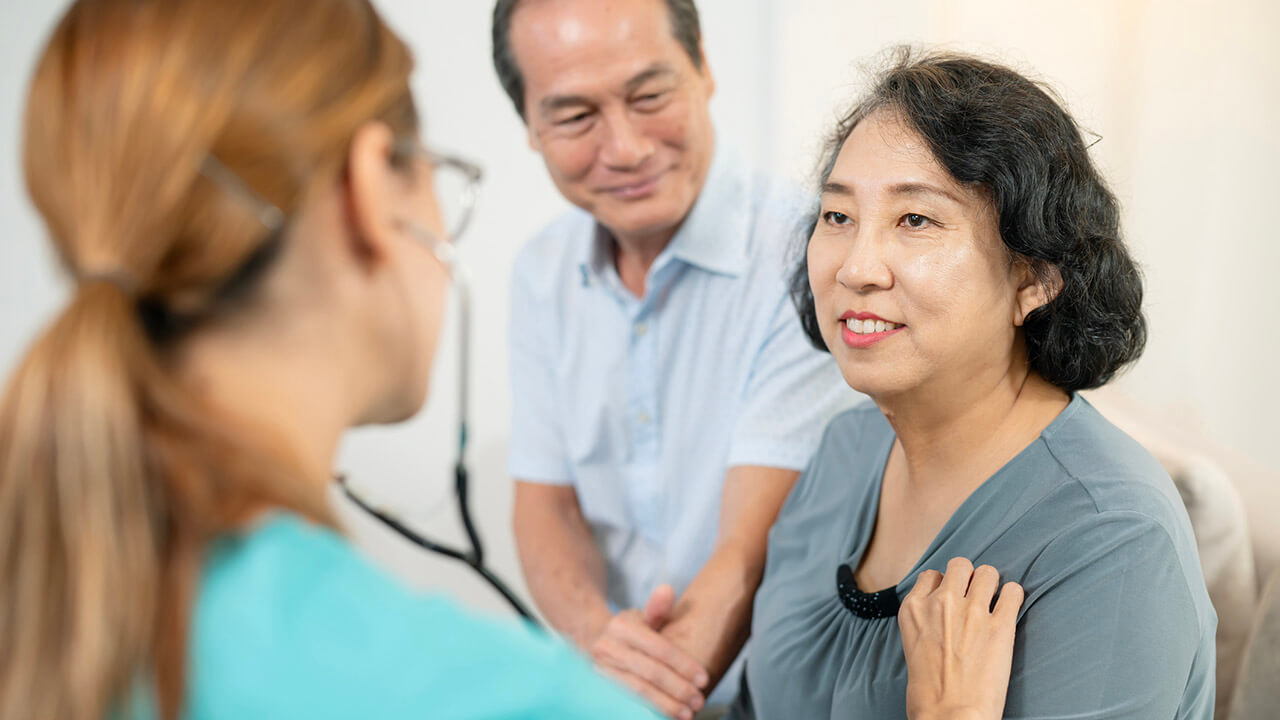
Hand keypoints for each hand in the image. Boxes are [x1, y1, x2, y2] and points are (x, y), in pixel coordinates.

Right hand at [591, 585, 708, 719]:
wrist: (594, 644)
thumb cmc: (630, 632)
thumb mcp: (643, 617)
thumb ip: (657, 608)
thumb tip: (667, 590)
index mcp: (621, 626)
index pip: (658, 648)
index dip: (683, 664)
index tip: (704, 679)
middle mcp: (607, 648)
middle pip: (649, 672)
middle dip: (678, 689)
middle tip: (699, 701)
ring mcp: (599, 670)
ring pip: (636, 691)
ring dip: (664, 705)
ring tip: (687, 714)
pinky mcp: (598, 688)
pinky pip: (625, 703)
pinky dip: (646, 711)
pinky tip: (665, 717)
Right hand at [898, 557, 1024, 719]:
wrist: (949, 716)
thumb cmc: (929, 692)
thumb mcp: (912, 645)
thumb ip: (925, 621)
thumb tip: (940, 615)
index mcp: (913, 609)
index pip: (931, 575)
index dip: (944, 585)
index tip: (952, 598)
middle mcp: (940, 603)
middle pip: (960, 565)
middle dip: (968, 577)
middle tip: (975, 596)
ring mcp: (971, 612)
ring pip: (987, 572)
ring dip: (992, 584)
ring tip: (995, 600)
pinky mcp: (1000, 626)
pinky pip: (1013, 592)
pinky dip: (1014, 596)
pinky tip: (1011, 606)